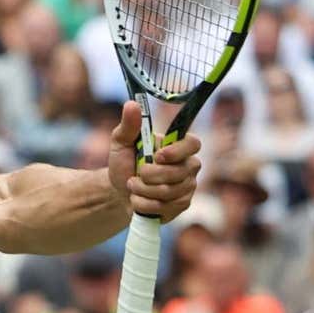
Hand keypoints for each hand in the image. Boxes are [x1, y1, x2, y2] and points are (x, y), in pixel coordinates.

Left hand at [108, 101, 201, 222]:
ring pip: (169, 192)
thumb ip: (128, 125)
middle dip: (148, 176)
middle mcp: (189, 166)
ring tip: (132, 186)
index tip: (157, 156)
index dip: (177, 151)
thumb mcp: (121, 142)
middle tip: (134, 175)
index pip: (194, 144)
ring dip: (142, 190)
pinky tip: (137, 200)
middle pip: (177, 173)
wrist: (119, 191)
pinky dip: (144, 204)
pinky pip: (165, 208)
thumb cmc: (124, 162)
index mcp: (179, 146)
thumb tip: (132, 104)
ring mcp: (188, 187)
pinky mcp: (182, 205)